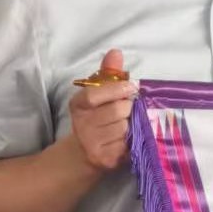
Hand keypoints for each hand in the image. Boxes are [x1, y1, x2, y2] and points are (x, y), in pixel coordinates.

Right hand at [69, 49, 136, 170]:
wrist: (82, 155)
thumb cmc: (94, 119)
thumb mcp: (97, 95)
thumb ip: (107, 74)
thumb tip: (116, 52)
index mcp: (78, 105)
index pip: (94, 94)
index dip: (116, 89)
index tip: (130, 88)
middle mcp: (82, 125)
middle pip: (118, 110)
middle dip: (129, 109)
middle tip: (127, 112)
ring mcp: (93, 144)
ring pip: (126, 127)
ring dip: (133, 125)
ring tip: (126, 126)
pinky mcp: (107, 159)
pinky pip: (130, 144)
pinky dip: (134, 140)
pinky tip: (128, 139)